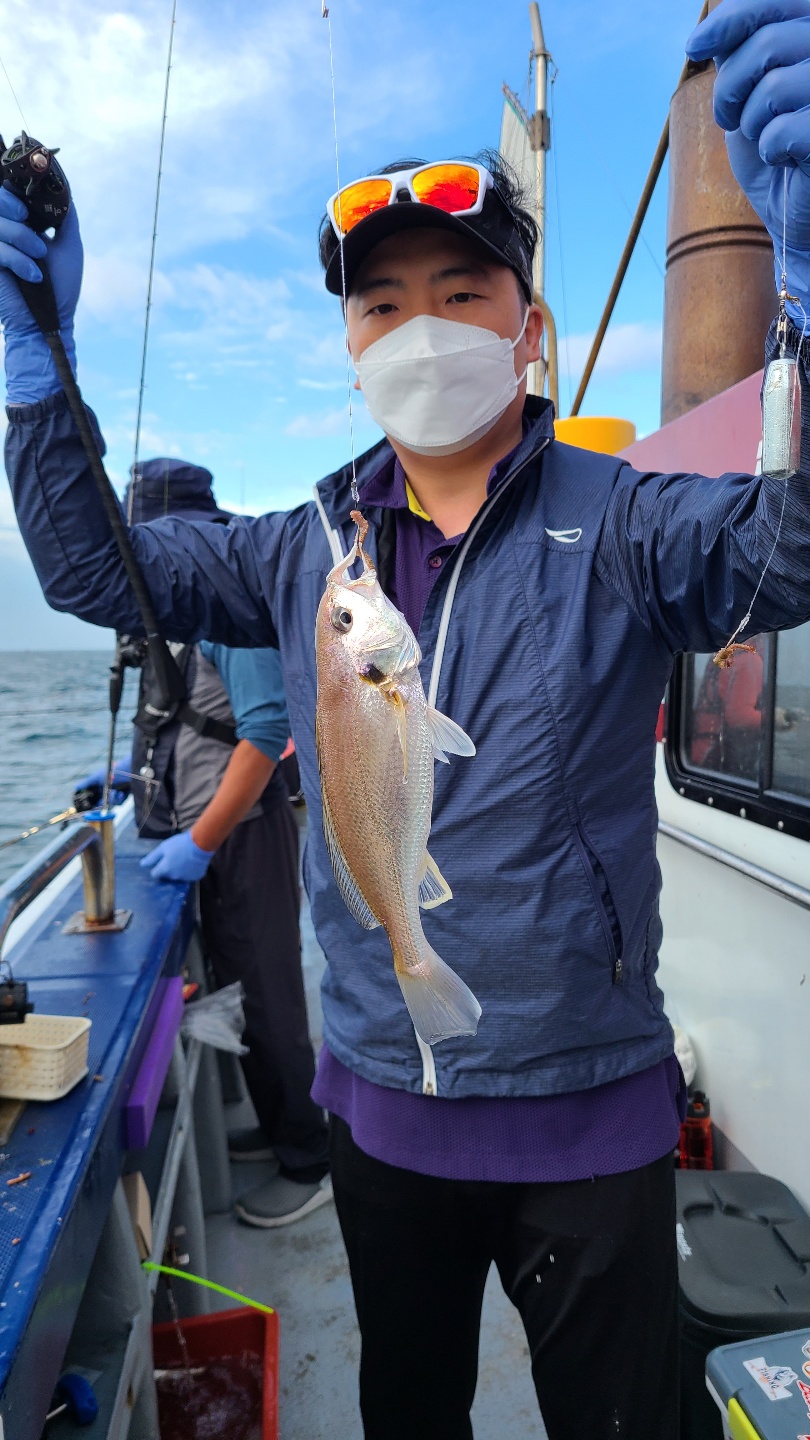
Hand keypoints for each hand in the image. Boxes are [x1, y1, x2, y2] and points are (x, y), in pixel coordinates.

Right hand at [0, 185, 82, 402]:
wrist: (51, 323)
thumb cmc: (62, 288)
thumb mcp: (70, 246)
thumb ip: (65, 214)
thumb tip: (61, 180)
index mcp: (24, 222)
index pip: (12, 190)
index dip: (16, 176)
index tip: (29, 168)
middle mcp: (7, 230)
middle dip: (9, 202)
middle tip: (27, 217)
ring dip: (20, 236)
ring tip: (39, 256)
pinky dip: (16, 260)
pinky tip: (32, 275)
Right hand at [73, 755, 131, 806]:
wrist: (132, 772)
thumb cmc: (114, 772)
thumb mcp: (98, 777)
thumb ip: (86, 783)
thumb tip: (76, 787)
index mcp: (98, 783)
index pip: (90, 795)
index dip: (88, 802)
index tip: (87, 807)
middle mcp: (106, 788)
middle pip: (99, 802)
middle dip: (102, 803)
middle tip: (103, 803)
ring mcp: (114, 792)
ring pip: (109, 804)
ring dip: (112, 800)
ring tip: (116, 792)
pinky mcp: (122, 795)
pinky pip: (118, 803)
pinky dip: (119, 799)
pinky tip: (122, 793)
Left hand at [140, 830, 214, 882]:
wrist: (200, 844)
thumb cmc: (180, 844)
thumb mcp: (164, 847)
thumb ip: (153, 857)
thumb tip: (142, 864)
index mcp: (165, 869)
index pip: (155, 874)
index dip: (156, 868)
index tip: (160, 863)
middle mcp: (174, 876)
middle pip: (167, 875)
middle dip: (168, 869)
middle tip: (173, 858)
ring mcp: (186, 878)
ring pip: (179, 876)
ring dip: (179, 870)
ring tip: (183, 859)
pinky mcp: (196, 877)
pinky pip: (190, 875)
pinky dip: (189, 871)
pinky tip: (191, 862)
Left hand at [686, 0, 809, 321]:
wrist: (799, 214)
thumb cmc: (777, 148)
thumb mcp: (750, 91)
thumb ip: (741, 52)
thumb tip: (709, 30)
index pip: (776, 2)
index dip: (731, 19)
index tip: (693, 47)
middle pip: (768, 45)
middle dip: (731, 86)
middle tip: (728, 117)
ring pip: (774, 88)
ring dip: (751, 121)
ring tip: (763, 138)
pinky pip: (784, 130)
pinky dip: (769, 149)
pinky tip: (784, 160)